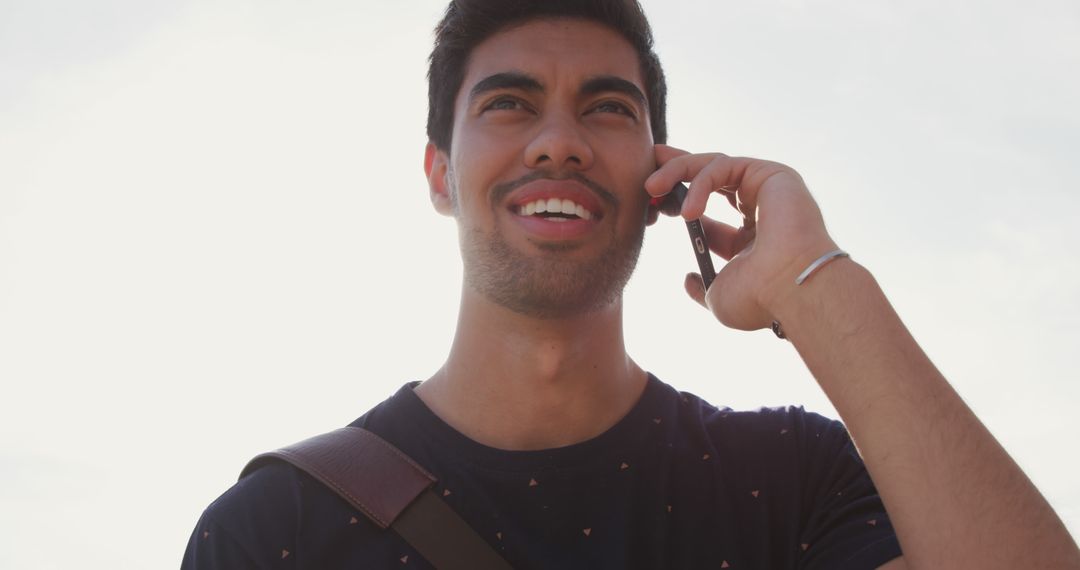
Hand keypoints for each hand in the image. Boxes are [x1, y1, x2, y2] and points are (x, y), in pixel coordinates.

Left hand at [645, 144, 838, 329]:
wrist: (790, 291)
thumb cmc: (760, 300)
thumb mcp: (718, 295)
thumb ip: (701, 286)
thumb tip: (688, 278)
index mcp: (750, 236)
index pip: (707, 210)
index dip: (677, 202)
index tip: (650, 203)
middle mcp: (760, 208)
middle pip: (711, 175)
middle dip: (675, 168)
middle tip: (647, 164)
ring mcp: (768, 189)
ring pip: (714, 164)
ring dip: (677, 170)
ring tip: (651, 188)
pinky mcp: (772, 174)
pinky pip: (724, 166)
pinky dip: (700, 183)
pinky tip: (688, 212)